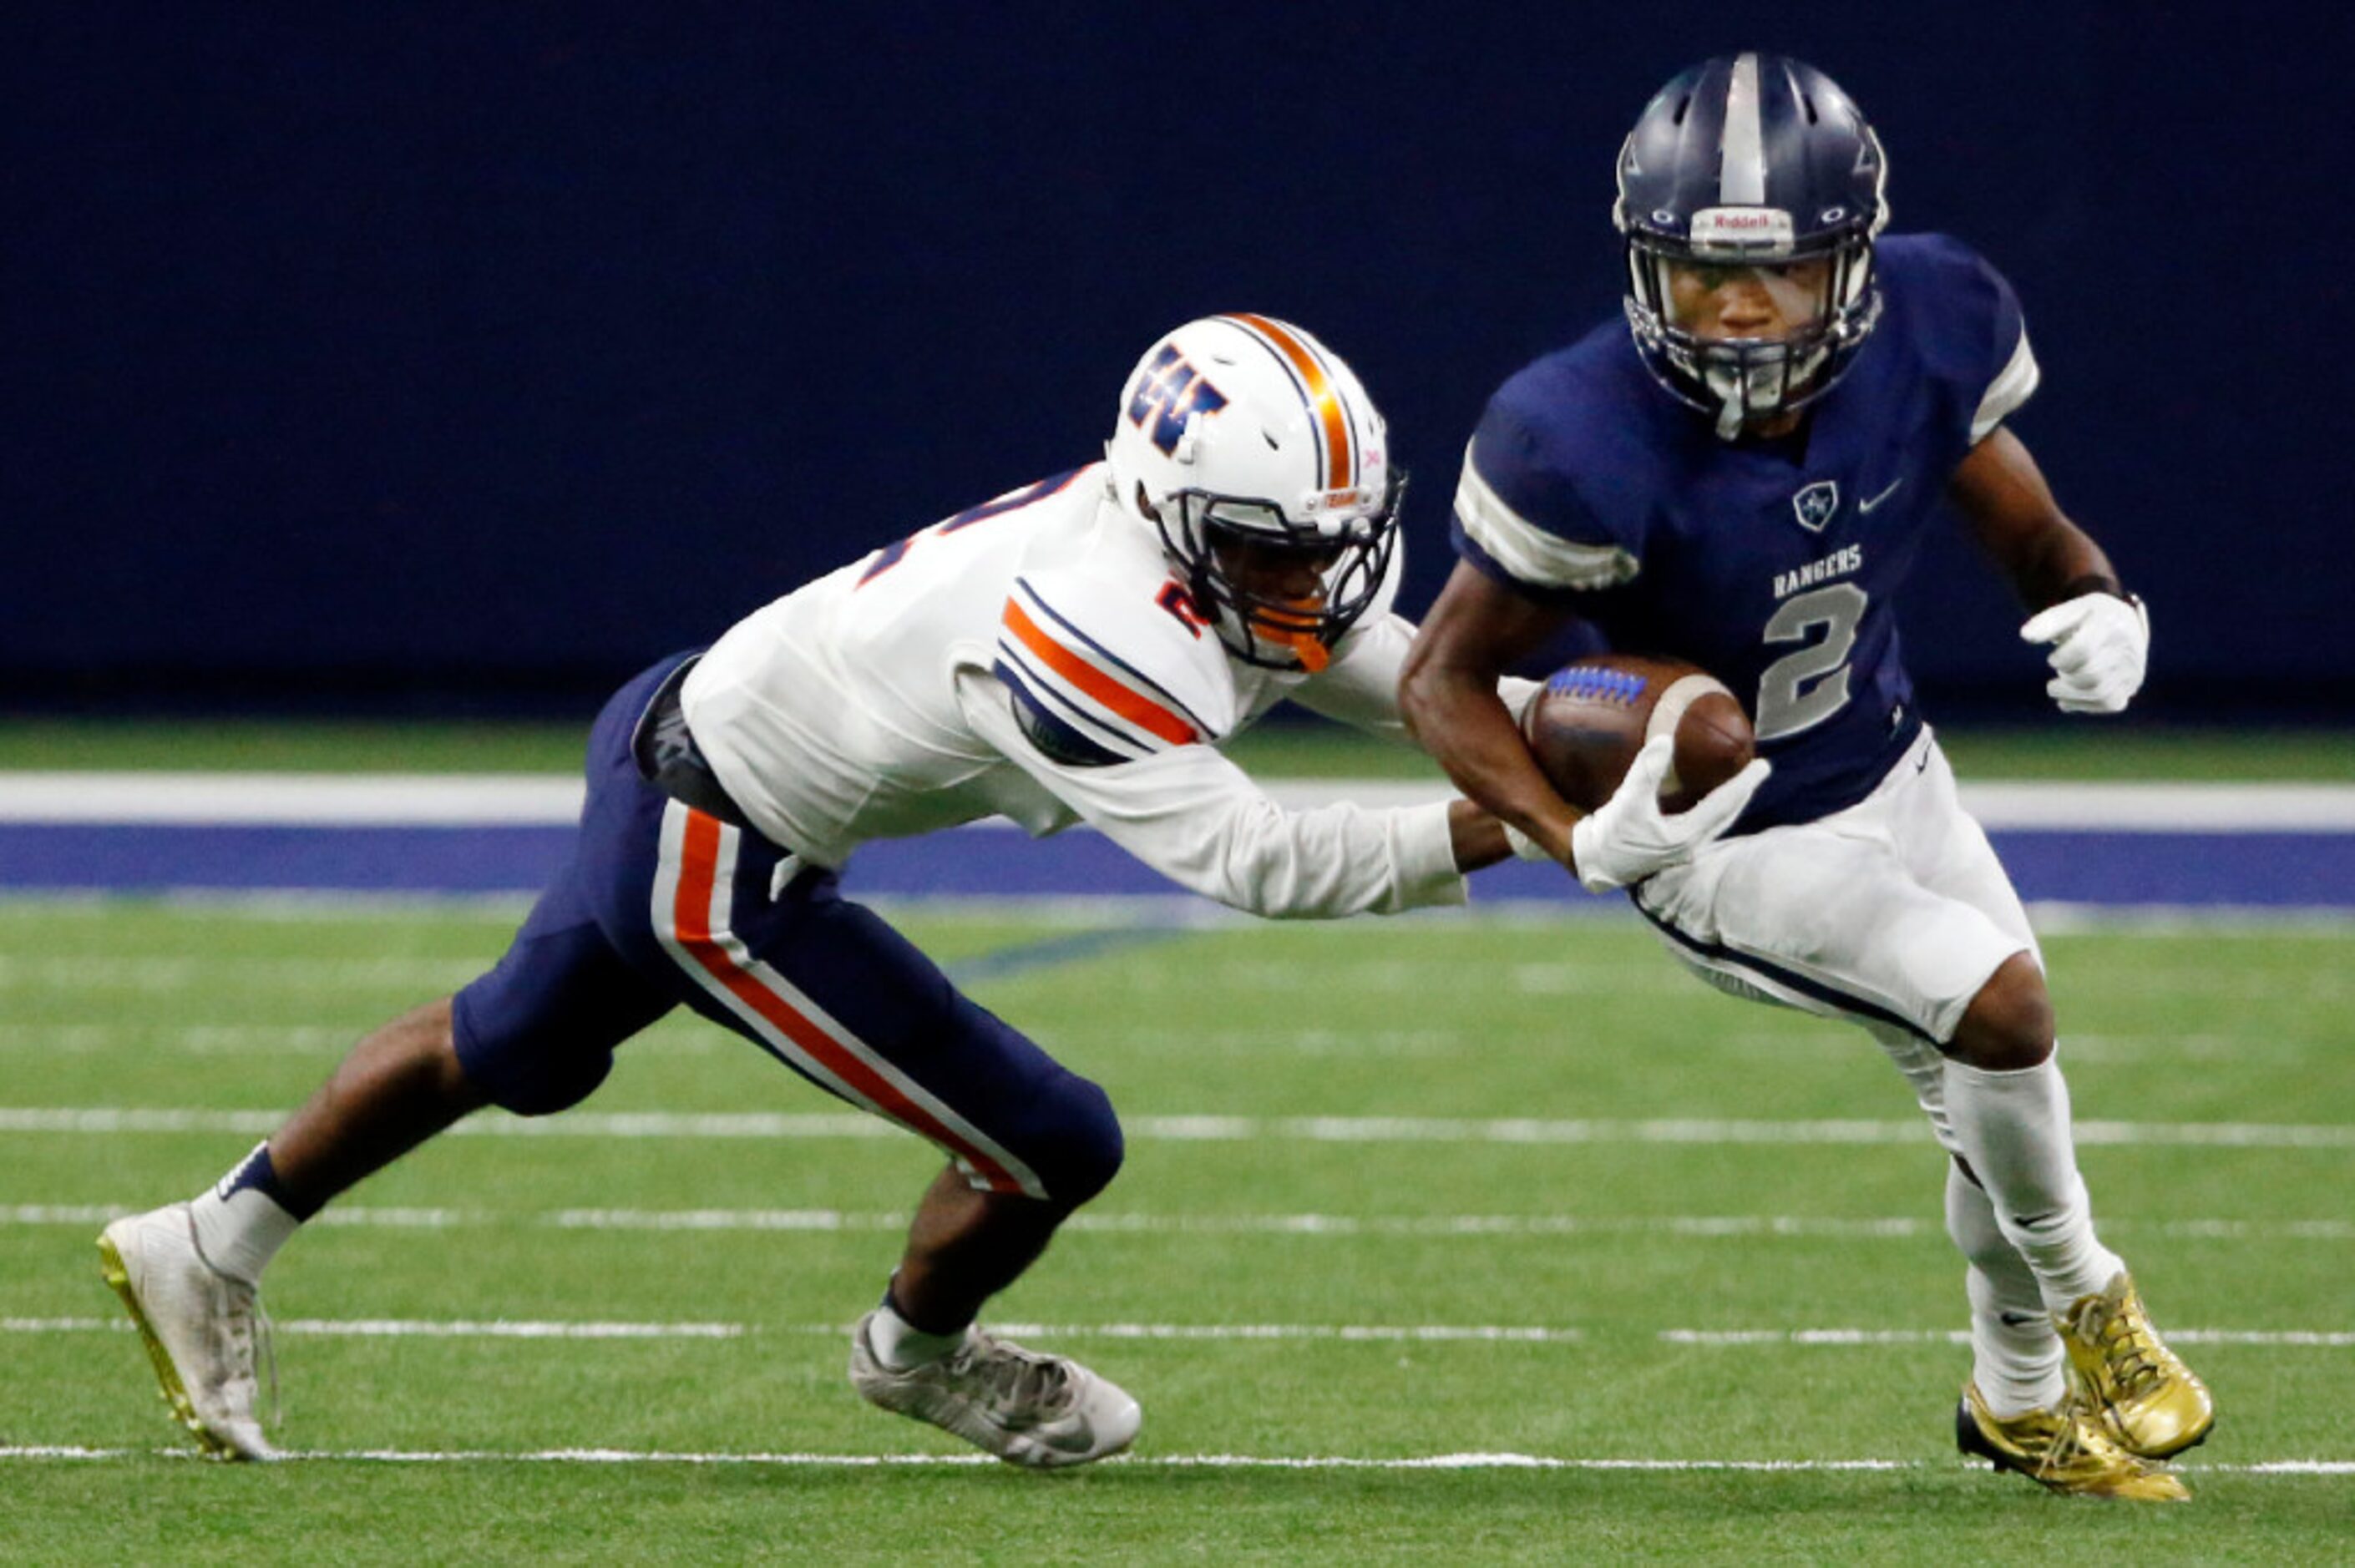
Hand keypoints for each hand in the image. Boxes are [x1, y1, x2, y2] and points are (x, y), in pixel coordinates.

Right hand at [1567, 736, 1769, 893]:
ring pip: (1716, 821)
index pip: (1724, 803)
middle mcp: (1690, 845)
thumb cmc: (1610, 835)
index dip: (1744, 783)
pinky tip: (1707, 802)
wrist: (1592, 863)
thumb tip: (1665, 738)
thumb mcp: (1627, 801)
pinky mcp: (1671, 849)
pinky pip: (1702, 825)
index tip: (1764, 765)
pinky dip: (1712, 810)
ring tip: (1739, 785)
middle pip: (1726, 814)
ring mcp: (1682, 850)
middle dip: (1743, 792)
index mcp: (1687, 835)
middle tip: (1759, 770)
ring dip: (1729, 802)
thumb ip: (1646, 770)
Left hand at [2019, 592, 2148, 714]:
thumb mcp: (2071, 610)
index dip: (2061, 659)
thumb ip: (2048, 621)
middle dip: (2066, 676)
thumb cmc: (2089, 617)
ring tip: (2057, 685)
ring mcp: (2132, 669)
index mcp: (2112, 624)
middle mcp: (2129, 648)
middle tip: (2059, 670)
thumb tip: (2026, 635)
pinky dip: (2084, 704)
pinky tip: (2067, 698)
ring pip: (2100, 693)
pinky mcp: (2130, 686)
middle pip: (2090, 675)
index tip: (2053, 658)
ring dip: (2070, 693)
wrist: (2121, 624)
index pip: (2083, 650)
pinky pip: (2110, 703)